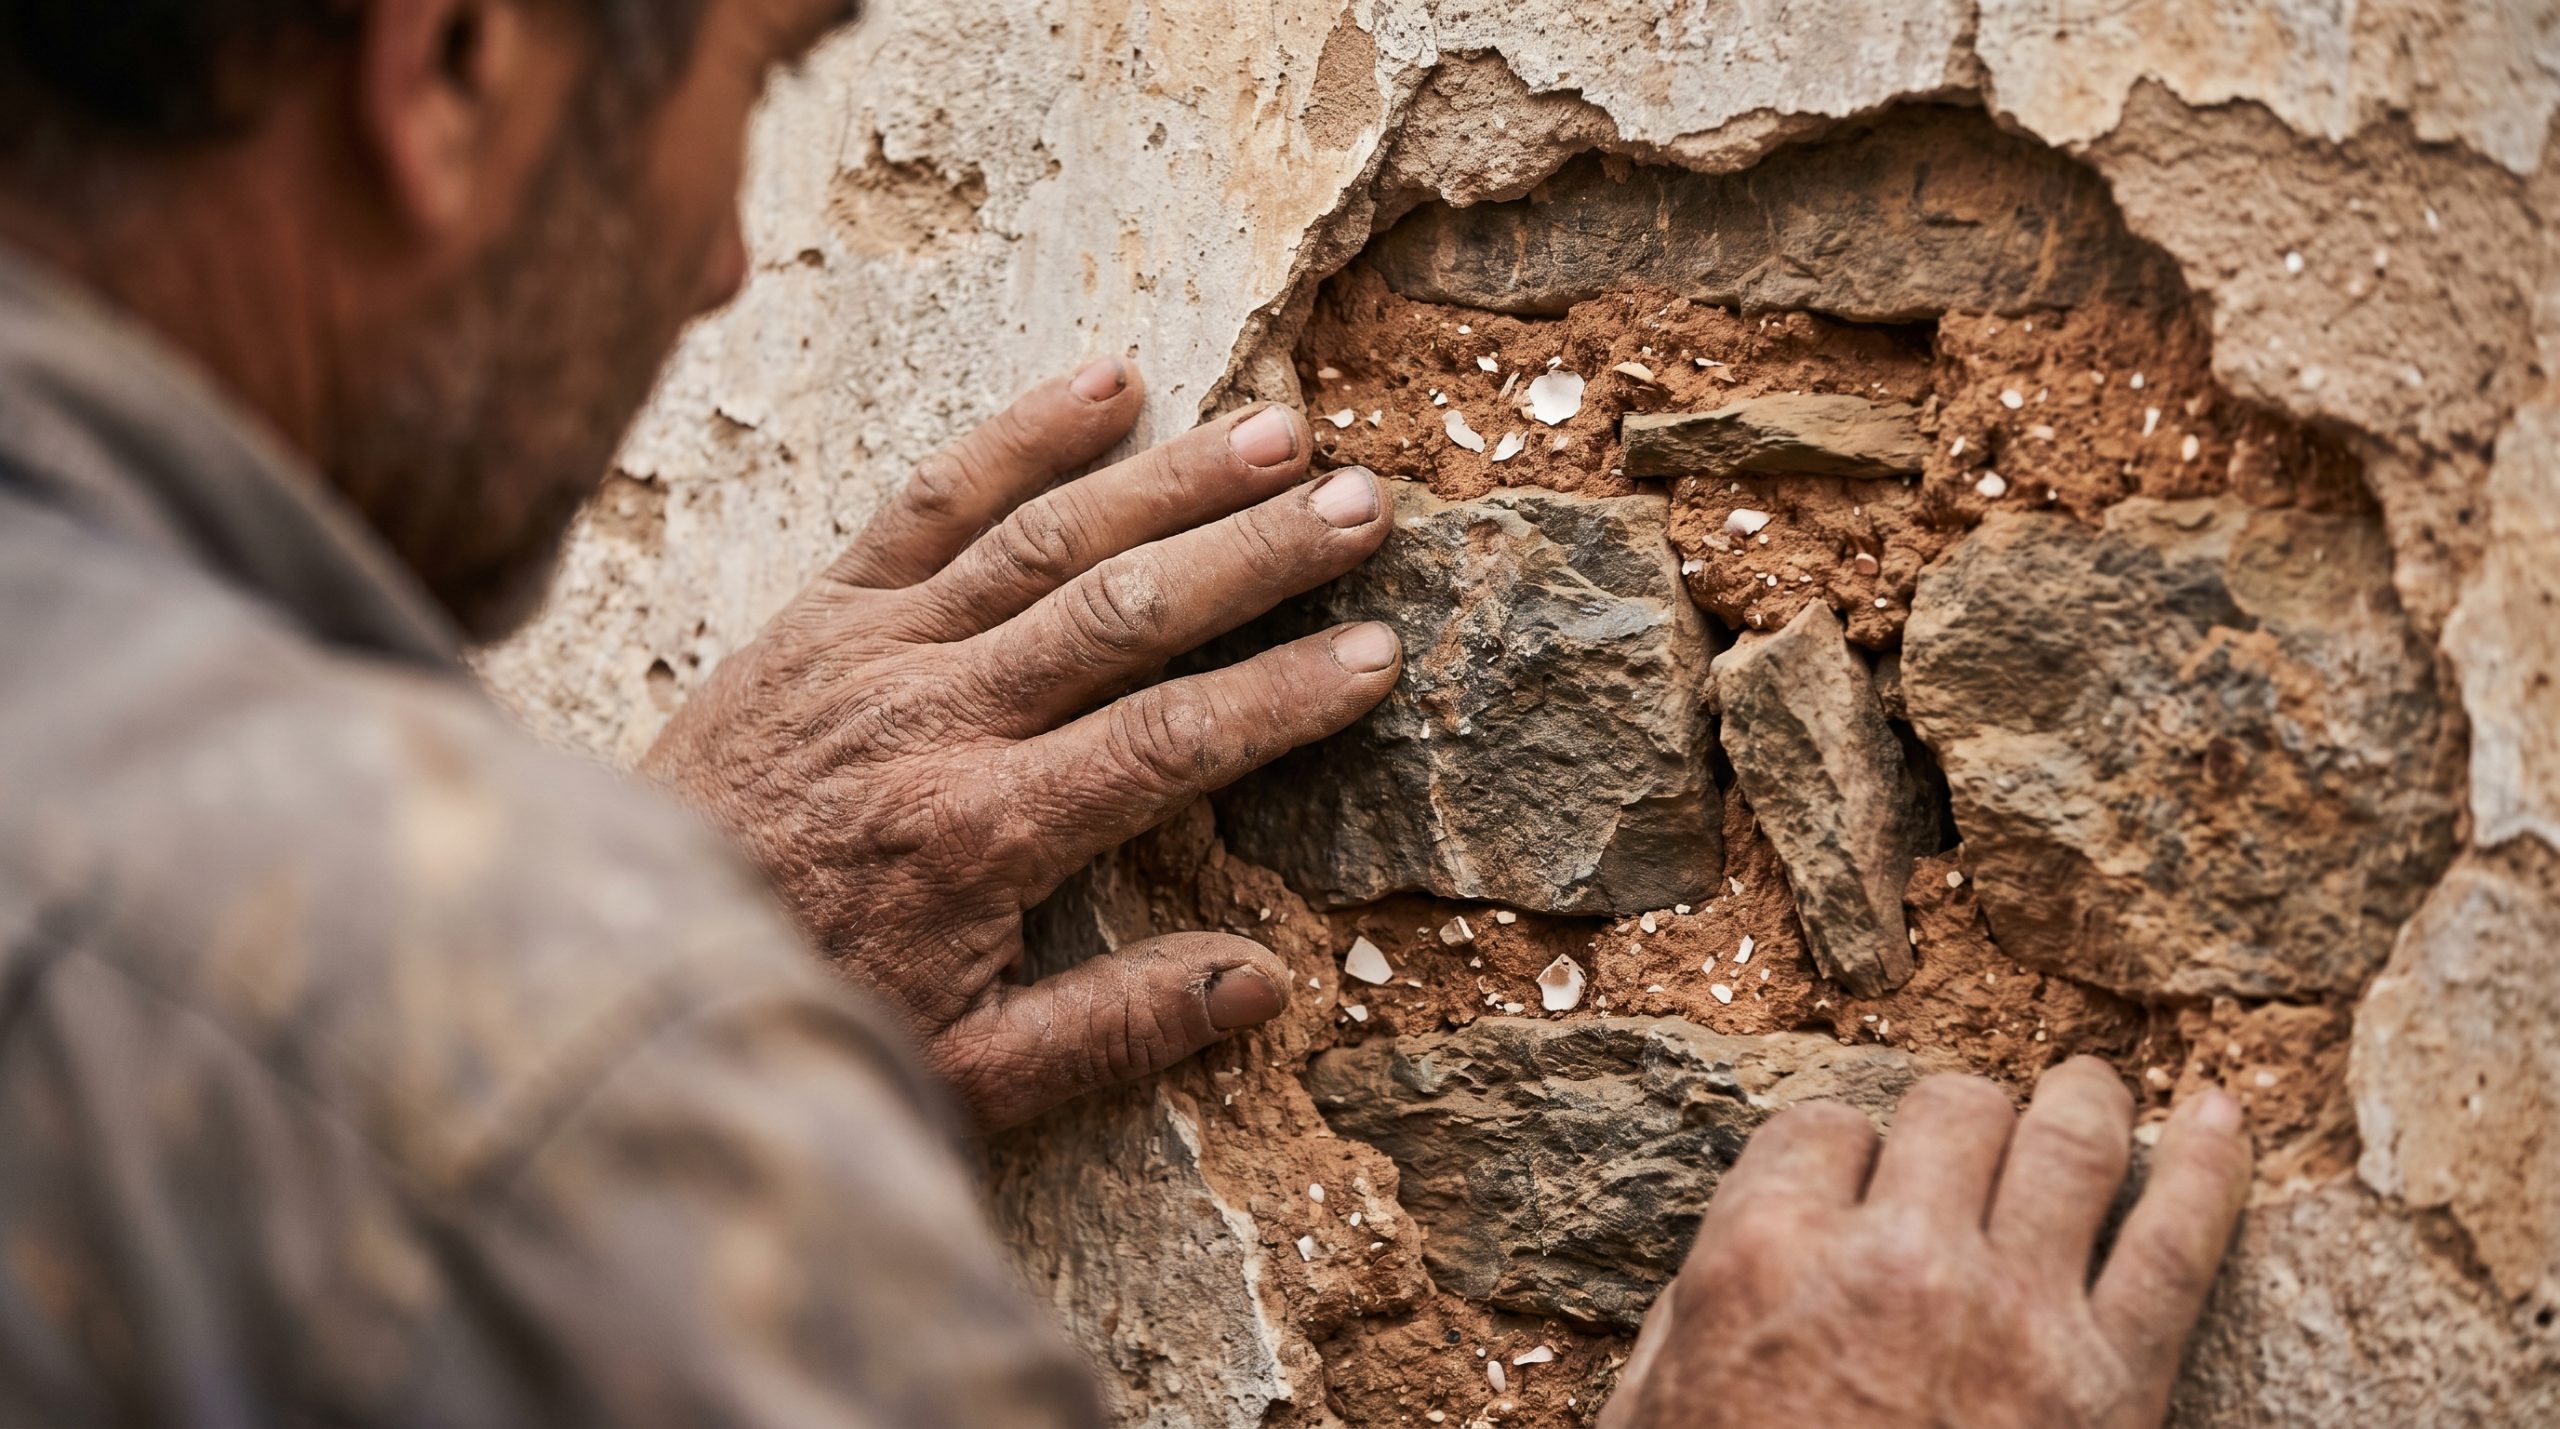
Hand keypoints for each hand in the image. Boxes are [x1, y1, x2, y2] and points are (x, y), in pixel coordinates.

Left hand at [643, 358, 1399, 1129]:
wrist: (614, 952)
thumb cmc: (804, 1006)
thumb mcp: (962, 1069)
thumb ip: (1115, 1026)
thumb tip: (1265, 982)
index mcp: (981, 835)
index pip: (1169, 743)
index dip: (1283, 695)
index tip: (1378, 655)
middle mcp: (932, 719)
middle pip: (1127, 613)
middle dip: (1258, 555)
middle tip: (1369, 507)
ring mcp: (870, 649)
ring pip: (1044, 537)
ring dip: (1172, 479)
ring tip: (1284, 432)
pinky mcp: (819, 609)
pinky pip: (927, 499)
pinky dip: (1019, 434)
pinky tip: (1109, 383)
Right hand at [1601, 1060, 2250, 1428]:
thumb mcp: (1654, 1418)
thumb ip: (1686, 1321)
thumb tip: (1740, 1256)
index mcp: (1763, 1258)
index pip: (1819, 1128)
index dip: (1842, 1151)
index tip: (1858, 1180)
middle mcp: (1893, 1260)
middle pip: (1949, 1110)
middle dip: (1958, 1119)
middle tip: (1969, 1141)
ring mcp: (2015, 1313)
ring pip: (2066, 1138)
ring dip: (2080, 1100)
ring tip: (2092, 1090)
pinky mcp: (2113, 1382)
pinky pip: (2177, 1241)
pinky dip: (2209, 1167)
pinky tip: (2218, 1116)